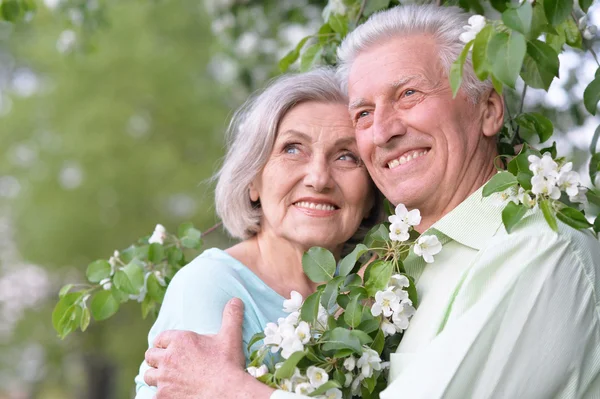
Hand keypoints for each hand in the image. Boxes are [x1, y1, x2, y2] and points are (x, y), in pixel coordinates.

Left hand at [144, 298, 273, 398]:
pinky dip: (161, 394)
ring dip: (156, 376)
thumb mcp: (230, 337)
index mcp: (180, 340)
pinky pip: (153, 395)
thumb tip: (236, 300)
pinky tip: (170, 393)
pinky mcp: (163, 396)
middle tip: (167, 363)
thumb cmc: (227, 364)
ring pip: (149, 375)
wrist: (226, 392)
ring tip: (166, 378)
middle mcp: (168, 357)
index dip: (164, 343)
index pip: (160, 338)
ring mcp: (164, 378)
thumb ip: (231, 316)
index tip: (168, 348)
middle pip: (150, 356)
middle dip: (156, 359)